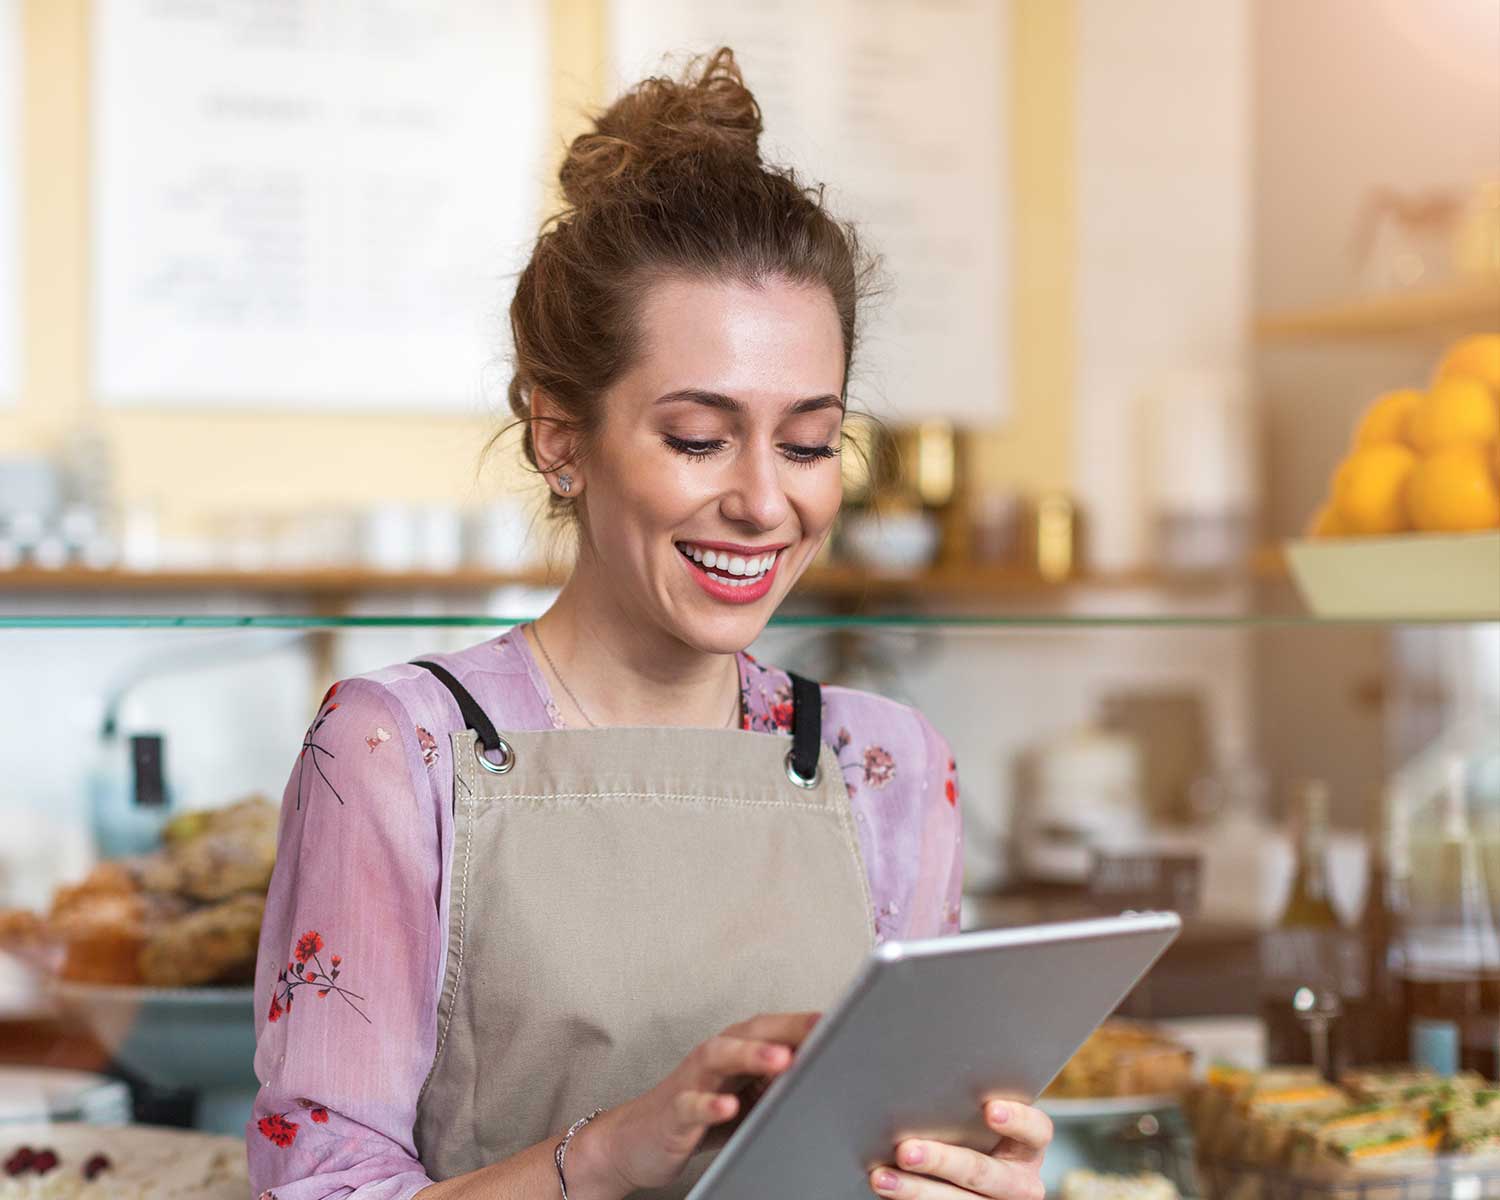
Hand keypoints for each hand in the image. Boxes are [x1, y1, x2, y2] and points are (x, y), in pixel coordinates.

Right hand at [587, 1011, 820, 1196]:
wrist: (634, 1140)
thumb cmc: (696, 1115)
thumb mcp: (744, 1099)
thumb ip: (776, 1084)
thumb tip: (824, 1073)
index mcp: (735, 1052)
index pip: (774, 1029)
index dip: (805, 1023)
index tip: (843, 1020)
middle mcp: (714, 1058)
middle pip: (750, 1032)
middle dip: (786, 1028)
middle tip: (819, 1028)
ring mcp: (691, 1082)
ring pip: (719, 1057)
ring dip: (751, 1055)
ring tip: (782, 1059)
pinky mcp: (672, 1114)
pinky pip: (689, 1105)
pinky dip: (709, 1104)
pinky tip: (728, 1106)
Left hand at [867, 1099, 1052, 1198]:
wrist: (965, 1172)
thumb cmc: (971, 1131)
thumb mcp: (979, 1121)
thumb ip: (965, 1107)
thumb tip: (922, 1083)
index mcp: (1028, 1147)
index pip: (1037, 1130)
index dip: (1017, 1120)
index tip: (989, 1109)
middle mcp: (1020, 1181)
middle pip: (985, 1172)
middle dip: (942, 1161)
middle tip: (906, 1150)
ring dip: (915, 1190)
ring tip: (882, 1177)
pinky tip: (889, 1189)